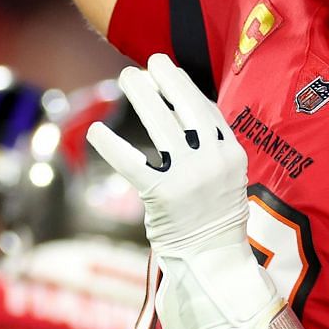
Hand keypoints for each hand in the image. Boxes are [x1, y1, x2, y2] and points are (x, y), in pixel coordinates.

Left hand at [87, 54, 270, 328]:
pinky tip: (96, 131)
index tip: (168, 69)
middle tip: (147, 63)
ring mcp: (189, 178)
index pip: (207, 110)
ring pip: (162, 126)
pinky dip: (112, 146)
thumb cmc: (214, 223)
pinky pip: (133, 164)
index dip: (185, 87)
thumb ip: (208, 152)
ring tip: (127, 78)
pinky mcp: (162, 197)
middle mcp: (213, 161)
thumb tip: (185, 121)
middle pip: (186, 109)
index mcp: (232, 155)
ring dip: (143, 97)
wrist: (214, 266)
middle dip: (165, 81)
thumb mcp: (224, 182)